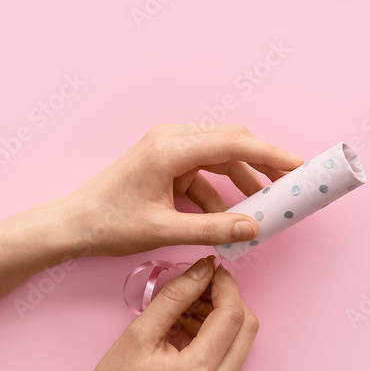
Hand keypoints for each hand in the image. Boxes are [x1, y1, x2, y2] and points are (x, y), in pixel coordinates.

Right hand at [41, 256, 259, 370]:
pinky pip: (232, 354)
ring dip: (222, 315)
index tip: (210, 268)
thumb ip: (175, 296)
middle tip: (201, 285)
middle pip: (247, 326)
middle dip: (227, 299)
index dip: (225, 286)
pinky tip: (190, 325)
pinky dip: (218, 334)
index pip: (232, 315)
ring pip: (242, 339)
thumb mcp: (139, 333)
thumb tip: (204, 268)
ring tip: (188, 306)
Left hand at [63, 124, 302, 255]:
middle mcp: (173, 139)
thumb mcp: (164, 231)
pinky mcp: (167, 161)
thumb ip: (213, 229)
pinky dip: (222, 189)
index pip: (234, 144)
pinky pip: (205, 169)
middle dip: (263, 162)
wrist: (71, 224)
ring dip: (244, 177)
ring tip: (266, 203)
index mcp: (171, 149)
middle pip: (232, 142)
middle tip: (290, 182)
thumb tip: (254, 228)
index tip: (298, 166)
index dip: (270, 155)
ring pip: (221, 155)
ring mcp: (169, 148)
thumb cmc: (109, 224)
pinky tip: (230, 215)